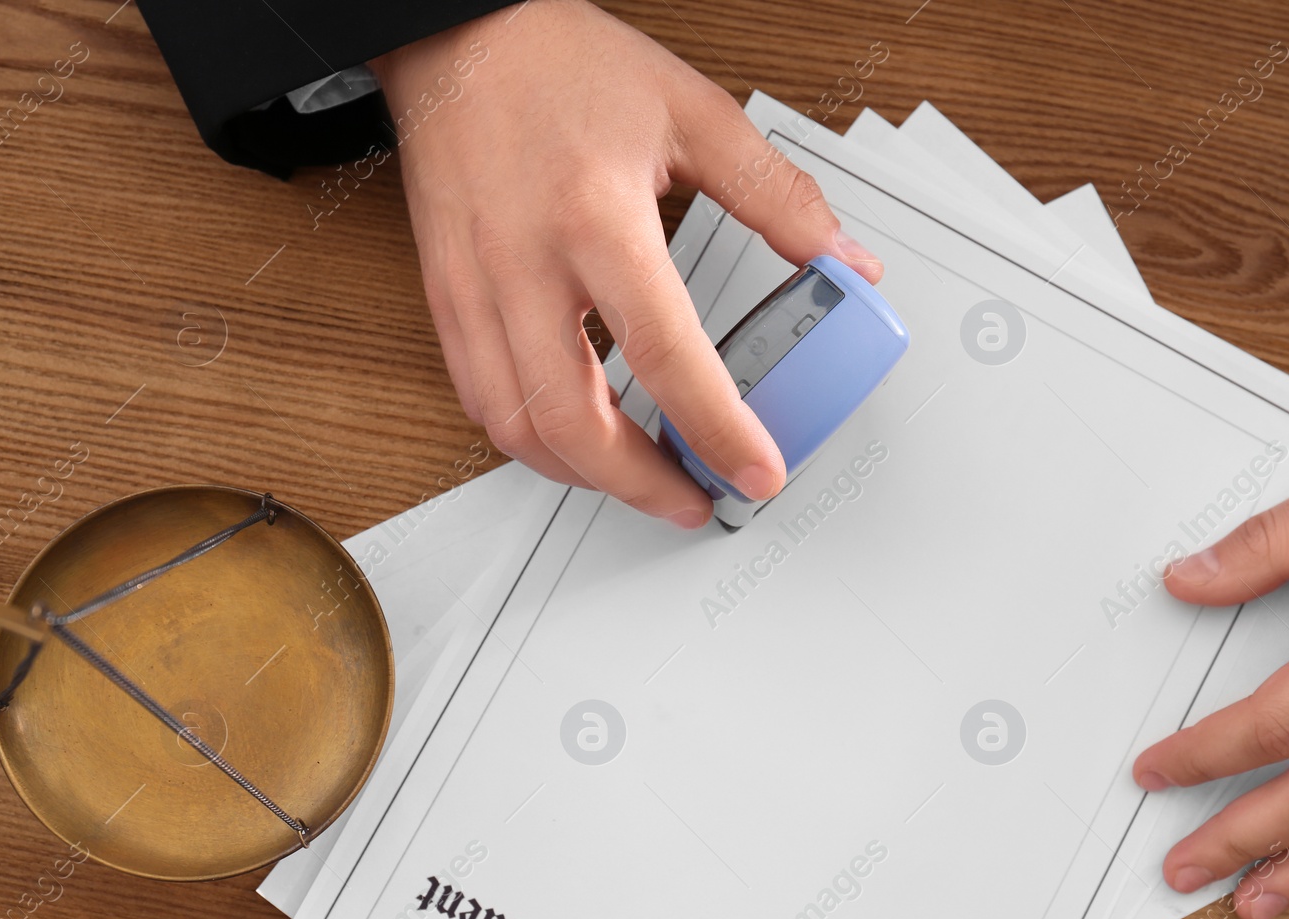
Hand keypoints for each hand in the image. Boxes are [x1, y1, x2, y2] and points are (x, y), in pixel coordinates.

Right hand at [368, 0, 881, 526]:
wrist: (459, 35)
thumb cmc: (563, 63)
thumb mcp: (693, 113)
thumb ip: (776, 196)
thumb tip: (843, 260)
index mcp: (596, 218)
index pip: (666, 356)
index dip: (717, 431)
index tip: (757, 473)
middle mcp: (525, 265)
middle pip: (574, 423)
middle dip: (641, 485)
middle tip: (696, 501)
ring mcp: (476, 288)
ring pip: (517, 428)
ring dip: (584, 476)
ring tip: (643, 480)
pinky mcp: (446, 298)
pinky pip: (482, 399)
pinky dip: (532, 440)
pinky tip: (578, 439)